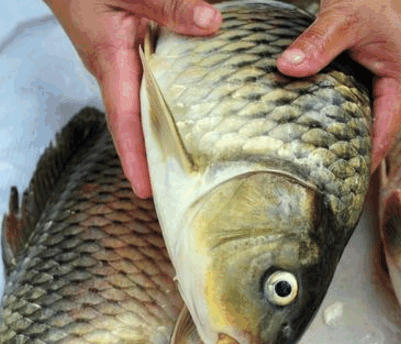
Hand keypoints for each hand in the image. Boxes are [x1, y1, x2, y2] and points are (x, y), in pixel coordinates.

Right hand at [44, 0, 221, 197]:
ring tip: (184, 163)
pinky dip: (165, 106)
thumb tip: (211, 24)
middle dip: (151, 158)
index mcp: (110, 59)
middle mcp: (112, 69)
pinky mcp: (126, 54)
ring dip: (160, 134)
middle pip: (135, 123)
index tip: (144, 188)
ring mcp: (117, 65)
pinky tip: (188, 114)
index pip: (124, 118)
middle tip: (174, 189)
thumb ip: (170, 5)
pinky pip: (147, 87)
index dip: (135, 155)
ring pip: (142, 107)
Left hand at [277, 0, 400, 172]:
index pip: (384, 135)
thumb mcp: (344, 17)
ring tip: (319, 159)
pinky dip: (342, 113)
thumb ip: (318, 43)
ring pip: (368, 117)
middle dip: (353, 153)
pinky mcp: (375, 72)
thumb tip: (288, 68)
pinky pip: (361, 102)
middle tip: (323, 177)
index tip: (343, 184)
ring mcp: (388, 80)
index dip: (365, 161)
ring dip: (347, 134)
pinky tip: (320, 123)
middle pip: (377, 132)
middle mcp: (399, 86)